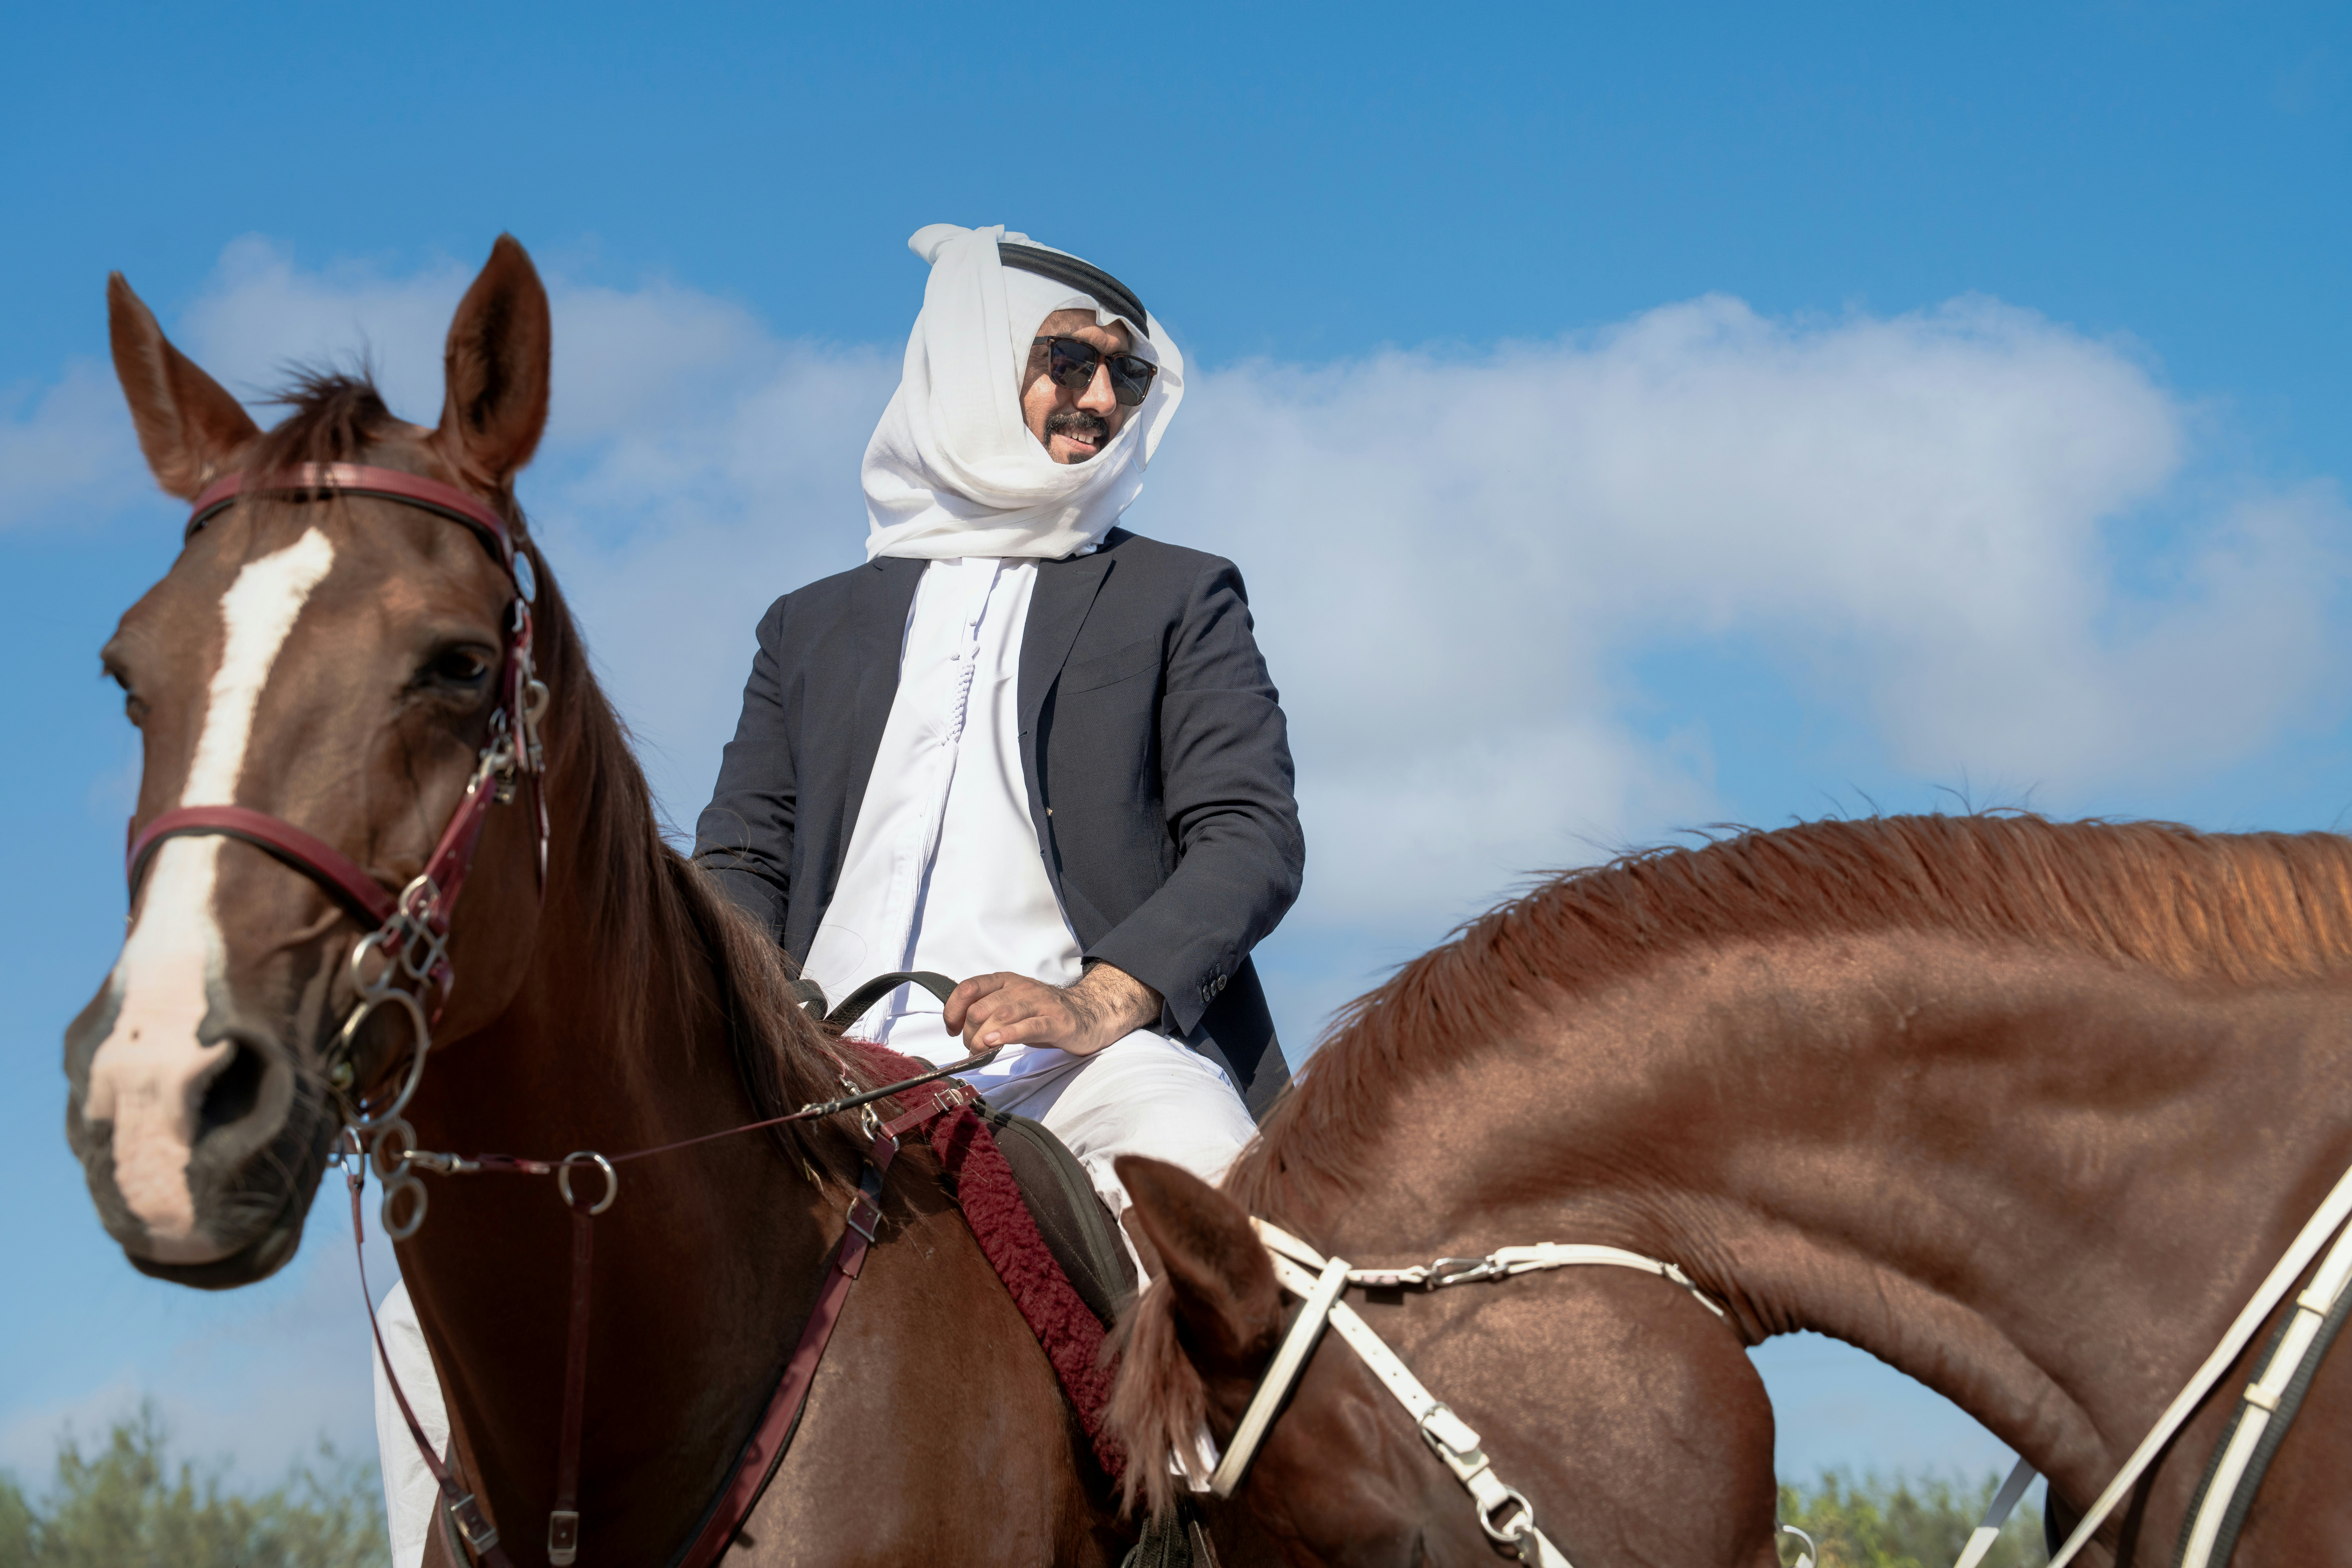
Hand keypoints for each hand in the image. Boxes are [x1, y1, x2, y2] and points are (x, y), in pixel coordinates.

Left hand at [943, 963, 1163, 1057]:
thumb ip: (988, 1010)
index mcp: (1006, 981)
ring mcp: (1039, 1003)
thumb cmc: (1043, 1014)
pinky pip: (1028, 1026)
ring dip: (983, 1035)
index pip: (969, 987)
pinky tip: (993, 1042)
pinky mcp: (1055, 1021)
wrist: (1088, 1014)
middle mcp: (1020, 988)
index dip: (953, 1009)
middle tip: (973, 1048)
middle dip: (969, 1031)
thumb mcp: (1012, 1005)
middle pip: (981, 1006)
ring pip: (1001, 1014)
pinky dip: (1008, 1034)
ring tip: (979, 1050)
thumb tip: (959, 1027)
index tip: (952, 1029)